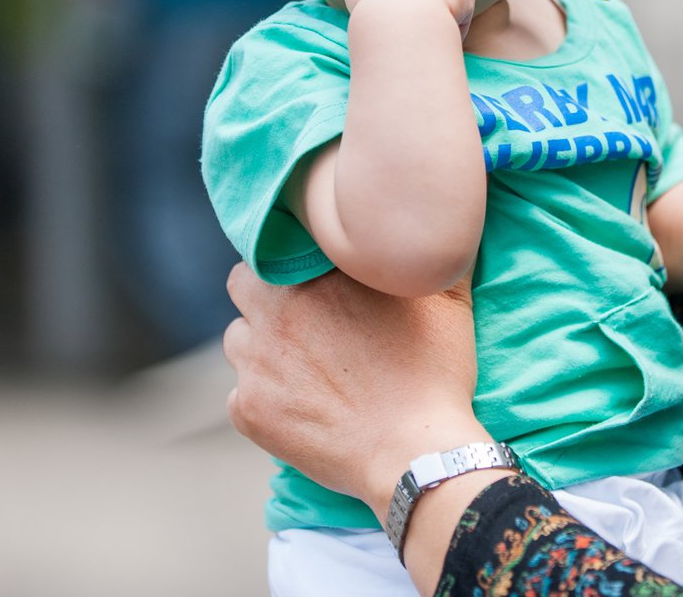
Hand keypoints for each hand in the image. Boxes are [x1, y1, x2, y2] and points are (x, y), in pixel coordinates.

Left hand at [223, 263, 486, 509]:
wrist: (417, 453)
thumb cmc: (435, 373)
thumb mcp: (445, 298)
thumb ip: (429, 252)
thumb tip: (437, 228)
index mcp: (316, 273)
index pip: (277, 243)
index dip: (293, 258)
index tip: (311, 274)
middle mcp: (275, 312)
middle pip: (242, 283)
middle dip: (264, 294)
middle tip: (300, 316)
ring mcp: (257, 364)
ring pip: (237, 339)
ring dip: (259, 345)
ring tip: (300, 365)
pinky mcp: (250, 411)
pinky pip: (239, 394)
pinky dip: (262, 398)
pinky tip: (299, 407)